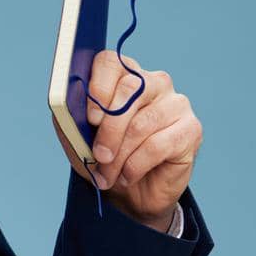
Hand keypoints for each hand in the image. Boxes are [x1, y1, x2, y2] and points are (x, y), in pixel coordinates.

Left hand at [53, 49, 202, 227]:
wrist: (132, 194)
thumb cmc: (104, 158)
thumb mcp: (78, 138)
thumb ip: (70, 117)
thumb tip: (65, 102)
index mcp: (122, 75)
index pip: (110, 61)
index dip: (99, 87)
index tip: (90, 118)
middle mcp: (153, 82)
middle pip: (129, 90)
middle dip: (109, 130)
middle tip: (98, 157)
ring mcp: (176, 103)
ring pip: (142, 123)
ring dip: (119, 155)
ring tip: (108, 174)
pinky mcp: (191, 128)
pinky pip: (158, 145)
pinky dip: (136, 165)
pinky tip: (128, 175)